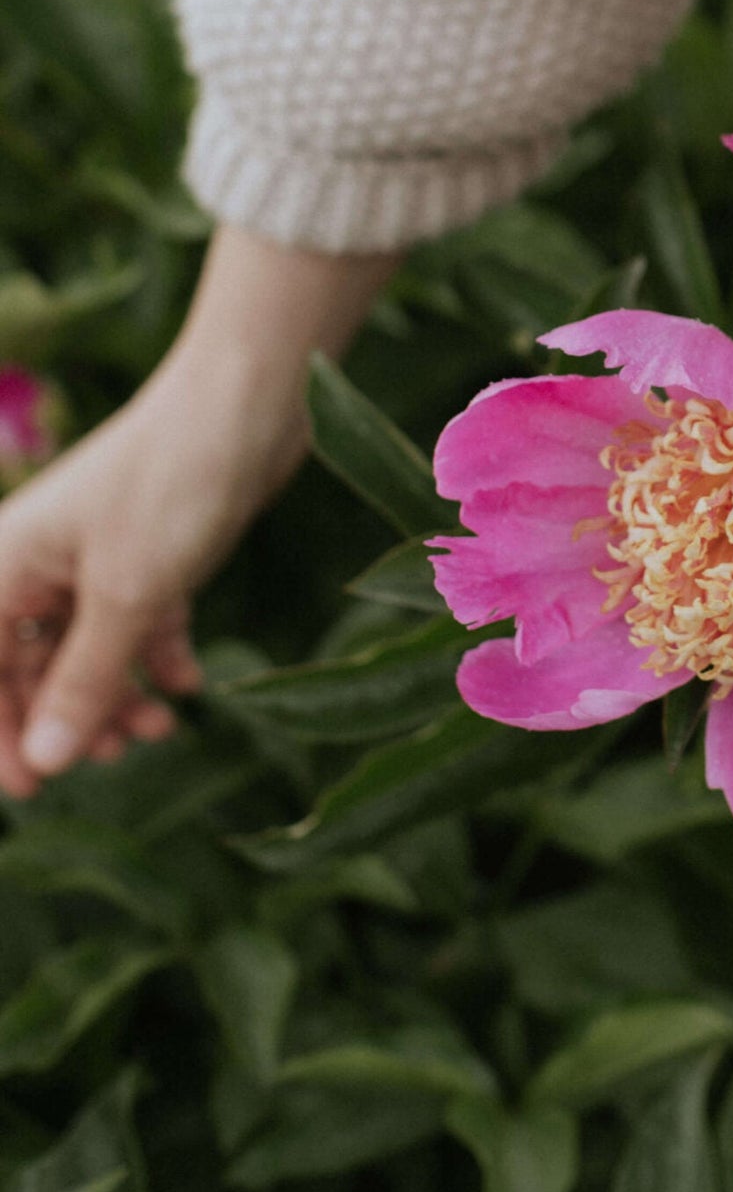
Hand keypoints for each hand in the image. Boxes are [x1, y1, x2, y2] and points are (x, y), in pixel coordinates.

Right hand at [0, 341, 302, 797]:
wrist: (249, 402)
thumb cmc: (173, 484)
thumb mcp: (128, 597)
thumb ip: (82, 682)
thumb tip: (43, 763)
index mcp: (3, 564)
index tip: (34, 788)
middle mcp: (37, 561)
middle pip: (27, 665)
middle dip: (66, 716)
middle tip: (116, 754)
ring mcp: (91, 556)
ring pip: (84, 648)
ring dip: (114, 693)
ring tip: (158, 726)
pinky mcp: (145, 552)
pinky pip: (133, 622)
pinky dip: (155, 655)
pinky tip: (188, 683)